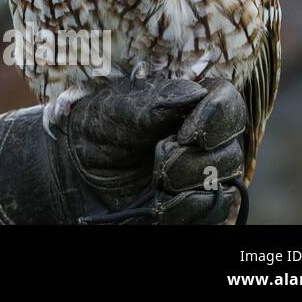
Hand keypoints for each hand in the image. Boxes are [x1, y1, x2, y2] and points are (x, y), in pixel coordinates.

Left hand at [0, 75, 247, 223]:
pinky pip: (213, 211)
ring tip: (156, 179)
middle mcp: (203, 137)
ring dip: (190, 181)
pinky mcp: (196, 206)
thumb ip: (152, 101)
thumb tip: (196, 90)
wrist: (69, 174)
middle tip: (163, 157)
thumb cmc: (92, 130)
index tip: (187, 131)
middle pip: (233, 144)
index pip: (227, 101)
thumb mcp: (113, 109)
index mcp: (188, 104)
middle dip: (199, 155)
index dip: (217, 114)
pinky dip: (187, 208)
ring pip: (225, 179)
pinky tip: (161, 201)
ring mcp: (202, 173)